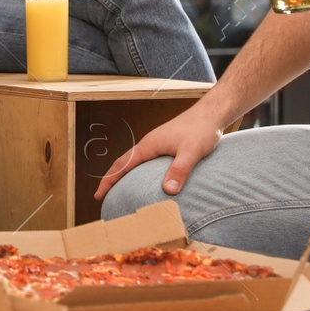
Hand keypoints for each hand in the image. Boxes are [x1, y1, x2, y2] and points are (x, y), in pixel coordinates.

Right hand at [93, 107, 224, 200]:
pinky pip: (145, 160)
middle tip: (103, 196)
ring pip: (134, 161)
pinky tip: (145, 179)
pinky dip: (137, 170)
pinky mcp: (166, 145)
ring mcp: (157, 143)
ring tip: (119, 189)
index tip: (98, 195)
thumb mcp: (191, 152)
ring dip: (123, 174)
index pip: (122, 164)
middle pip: (124, 162)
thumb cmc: (201, 129)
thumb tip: (168, 191)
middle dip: (111, 179)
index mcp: (149, 145)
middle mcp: (149, 144)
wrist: (211, 114)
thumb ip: (179, 170)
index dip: (109, 180)